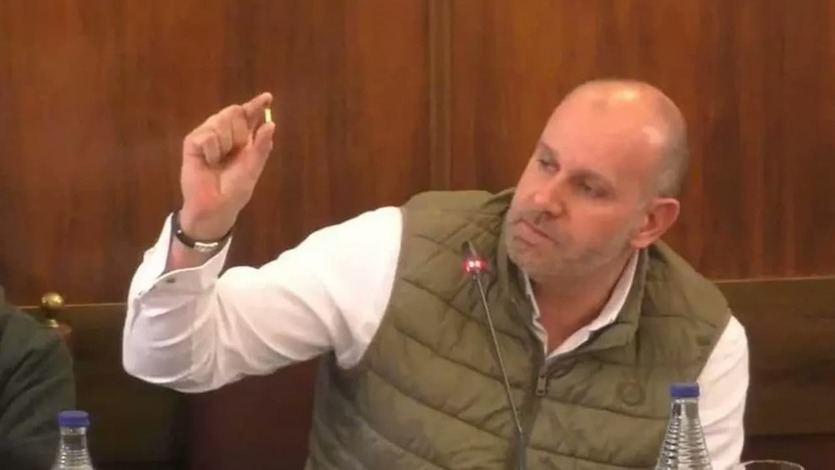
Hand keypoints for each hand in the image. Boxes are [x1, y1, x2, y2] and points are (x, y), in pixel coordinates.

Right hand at [179, 92, 274, 239]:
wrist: (215, 207)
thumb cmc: (234, 190)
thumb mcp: (253, 168)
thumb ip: (261, 146)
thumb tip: (271, 124)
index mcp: (242, 138)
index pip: (249, 116)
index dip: (257, 105)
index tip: (267, 98)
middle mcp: (224, 133)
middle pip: (234, 111)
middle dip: (239, 130)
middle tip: (235, 150)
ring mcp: (207, 135)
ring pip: (221, 120)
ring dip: (226, 143)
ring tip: (219, 161)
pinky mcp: (193, 142)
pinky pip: (208, 135)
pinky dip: (212, 151)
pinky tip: (209, 162)